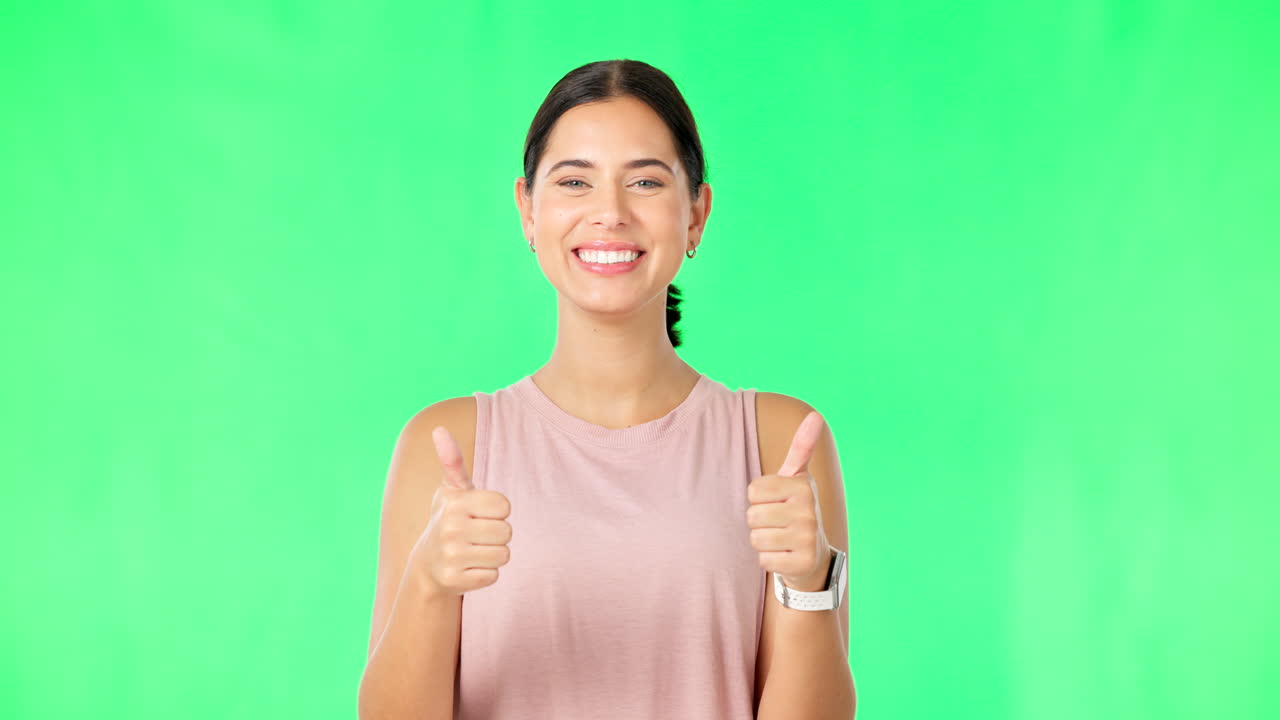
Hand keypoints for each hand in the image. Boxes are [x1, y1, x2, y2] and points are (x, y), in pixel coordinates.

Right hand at [409, 425, 512, 597]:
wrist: (428, 563)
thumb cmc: (450, 518)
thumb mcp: (453, 490)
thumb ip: (452, 460)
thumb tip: (439, 429)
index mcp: (455, 502)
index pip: (505, 506)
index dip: (498, 511)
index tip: (481, 513)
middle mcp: (450, 528)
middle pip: (507, 532)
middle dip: (498, 534)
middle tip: (477, 534)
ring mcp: (451, 556)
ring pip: (503, 555)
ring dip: (494, 554)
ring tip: (474, 550)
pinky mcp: (454, 580)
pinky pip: (493, 576)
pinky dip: (486, 573)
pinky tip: (469, 567)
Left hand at [746, 410, 831, 591]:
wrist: (814, 555)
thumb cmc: (796, 510)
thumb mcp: (797, 478)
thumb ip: (801, 447)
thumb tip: (815, 415)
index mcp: (803, 486)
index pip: (753, 491)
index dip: (758, 499)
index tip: (777, 502)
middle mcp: (809, 511)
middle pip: (752, 516)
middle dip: (759, 522)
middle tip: (779, 524)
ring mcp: (808, 538)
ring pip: (756, 539)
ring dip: (763, 542)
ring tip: (781, 539)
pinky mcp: (802, 563)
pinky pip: (764, 560)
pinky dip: (770, 560)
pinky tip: (785, 555)